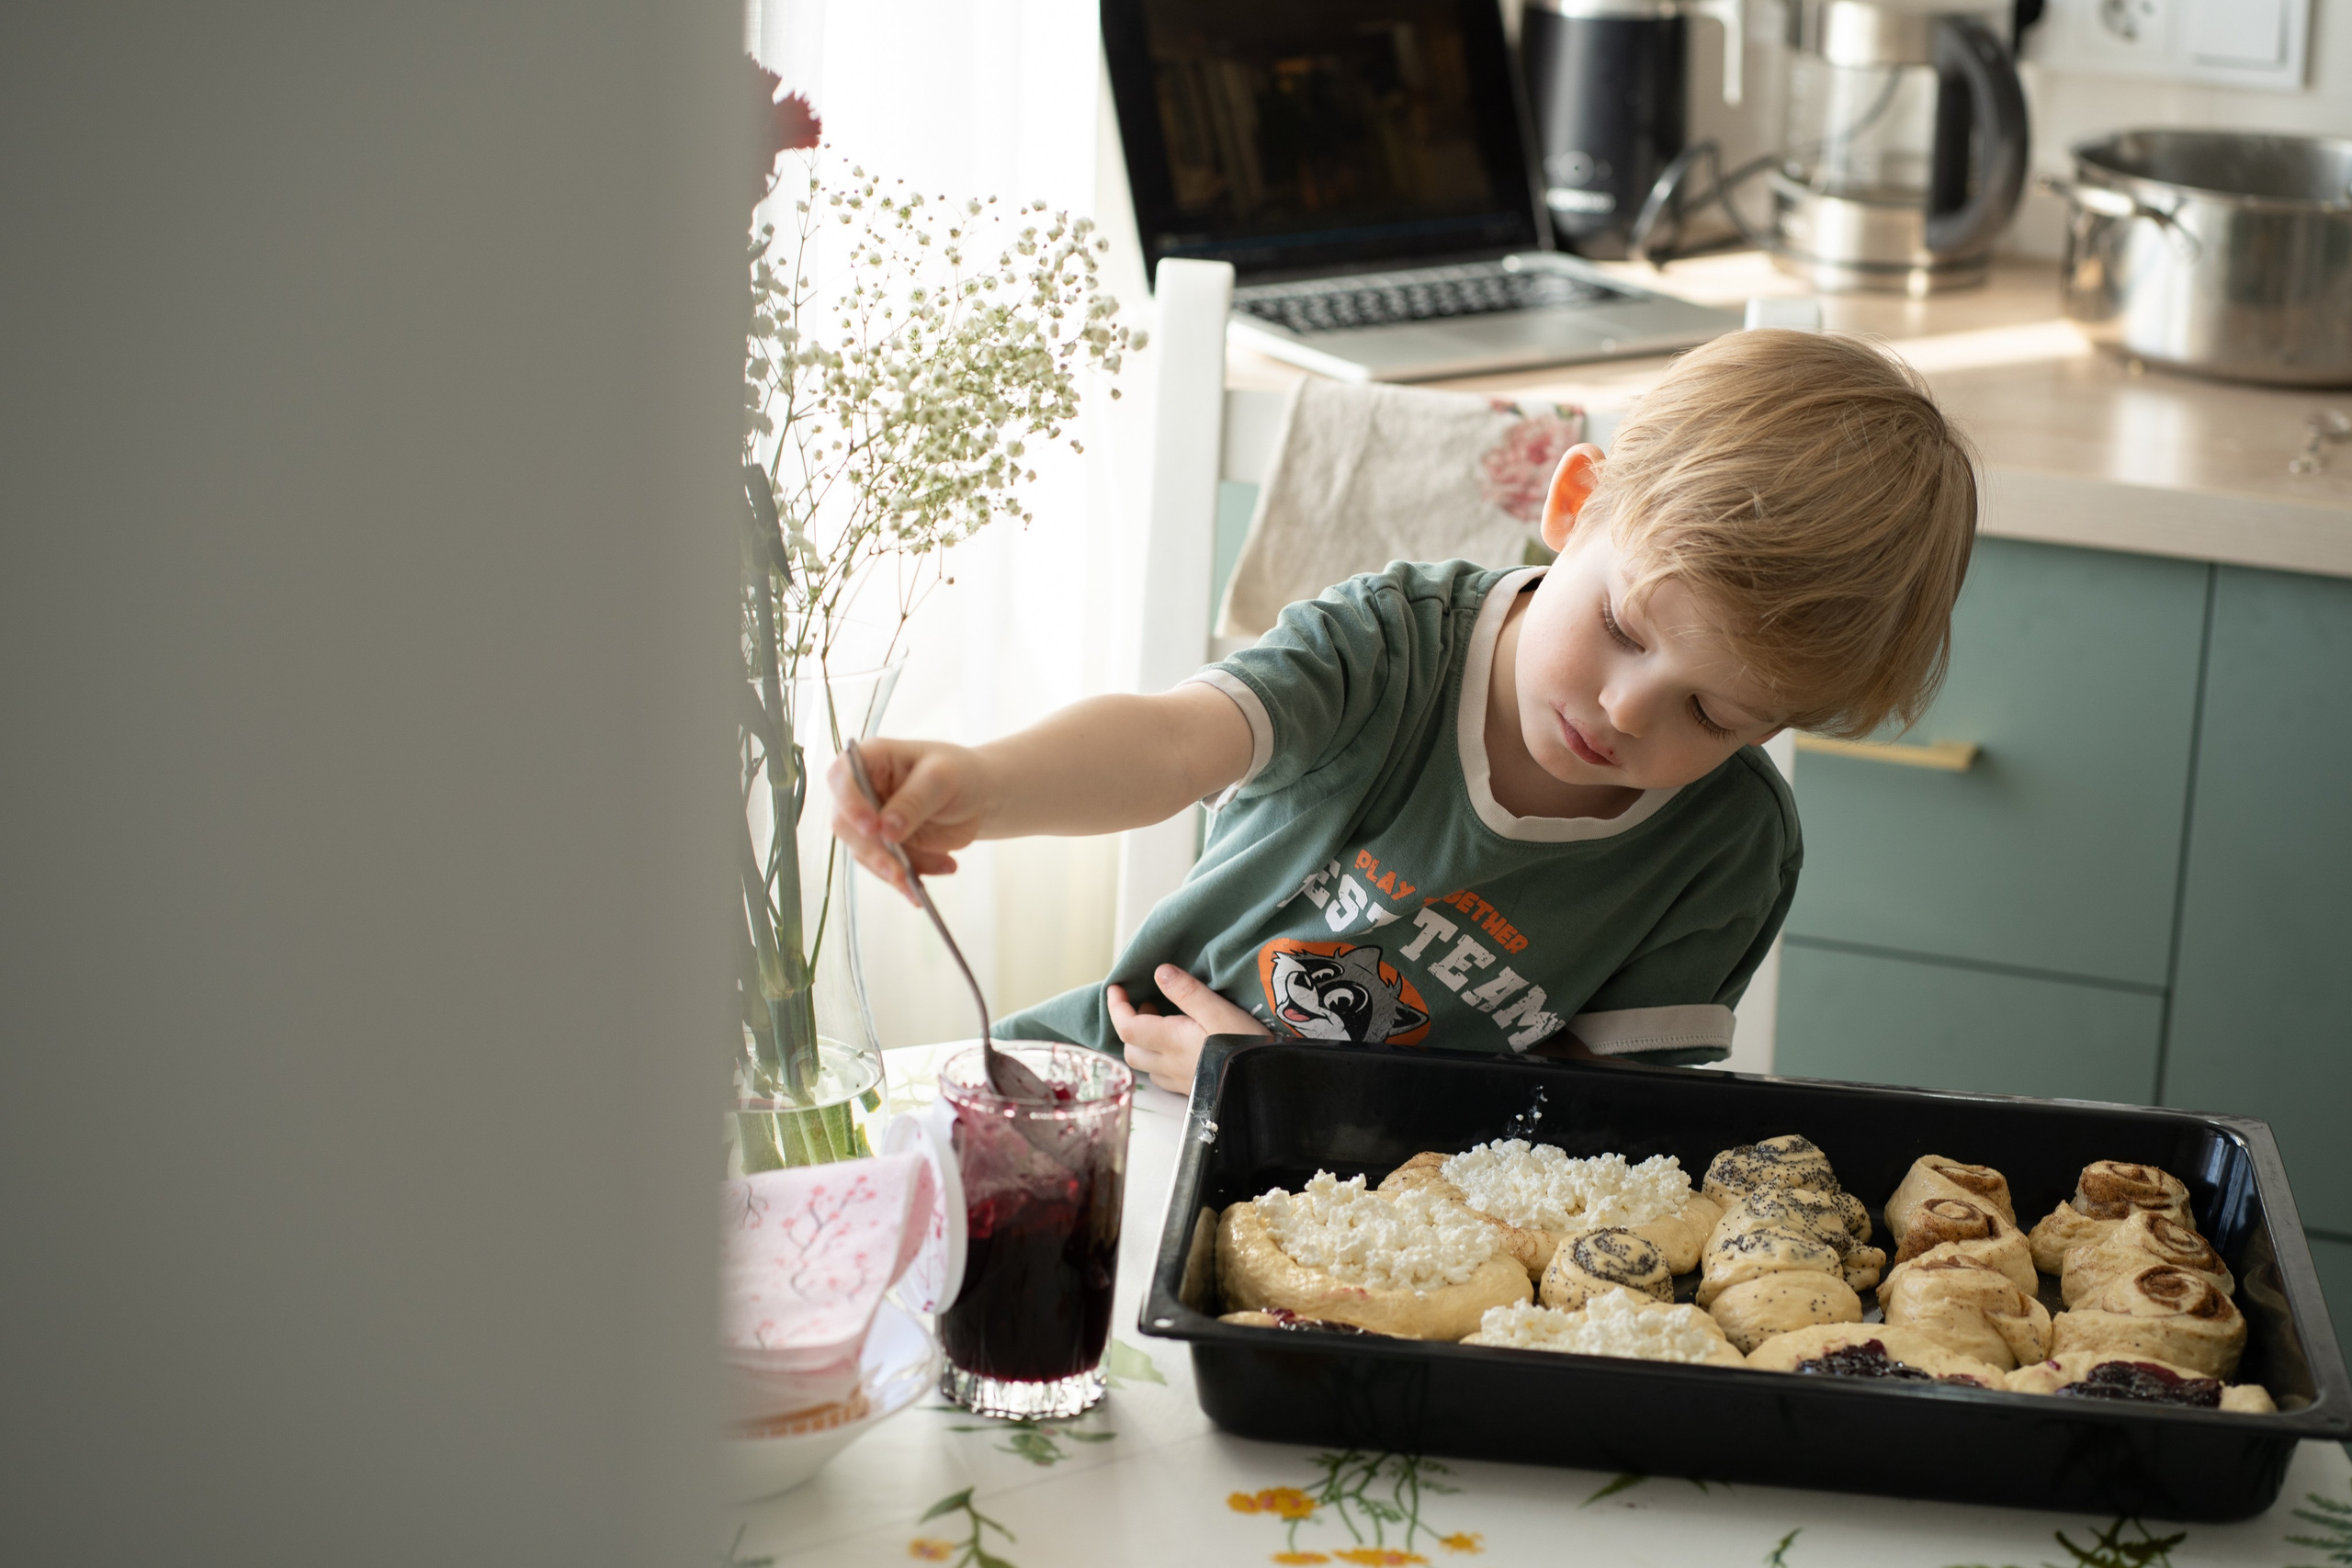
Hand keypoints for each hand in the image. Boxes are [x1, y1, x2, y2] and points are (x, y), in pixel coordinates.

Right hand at [826, 738, 988, 898]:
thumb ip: (913, 802)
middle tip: (901, 872)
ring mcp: (871, 821)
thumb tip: (886, 831)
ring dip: (896, 870)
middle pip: (847, 823)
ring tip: (935, 872)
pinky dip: (908, 880)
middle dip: (874, 852)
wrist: (979, 797)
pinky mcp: (884, 848)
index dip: (849, 802)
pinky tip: (932, 881)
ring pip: (866, 853)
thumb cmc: (960, 774)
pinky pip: (886, 869)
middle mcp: (862, 791)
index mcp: (871, 759)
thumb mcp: (942, 779)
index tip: (871, 827)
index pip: (842, 776)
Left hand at [1107, 964, 1270, 1094]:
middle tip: (1147, 1004)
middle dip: (1129, 1025)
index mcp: (1171, 1041)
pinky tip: (1180, 1048)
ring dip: (1145, 1044)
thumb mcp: (1219, 1010)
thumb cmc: (1245, 1046)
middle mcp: (1169, 1064)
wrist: (1266, 1084)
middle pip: (1130, 1049)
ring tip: (1162, 1023)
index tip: (1117, 988)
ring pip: (1147, 1066)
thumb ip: (1188, 991)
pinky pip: (1165, 1077)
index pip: (1127, 1026)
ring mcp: (1181, 1081)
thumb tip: (1160, 973)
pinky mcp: (1194, 1090)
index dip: (1116, 1006)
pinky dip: (1161, 1059)